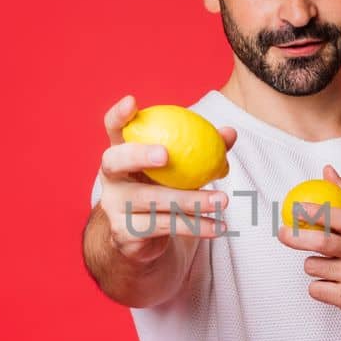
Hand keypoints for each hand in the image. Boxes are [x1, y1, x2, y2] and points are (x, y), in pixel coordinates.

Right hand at [98, 94, 235, 263]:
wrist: (143, 239)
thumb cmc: (164, 190)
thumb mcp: (180, 168)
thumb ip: (202, 148)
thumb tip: (229, 133)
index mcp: (121, 153)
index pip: (113, 128)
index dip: (118, 115)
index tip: (132, 101)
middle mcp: (111, 178)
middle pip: (115, 161)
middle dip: (138, 155)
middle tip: (166, 155)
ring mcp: (114, 207)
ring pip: (150, 200)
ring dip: (191, 200)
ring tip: (222, 200)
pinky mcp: (125, 234)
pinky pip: (163, 226)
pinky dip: (195, 226)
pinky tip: (218, 226)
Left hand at [275, 165, 340, 322]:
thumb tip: (327, 171)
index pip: (339, 218)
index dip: (314, 212)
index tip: (295, 208)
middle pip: (322, 243)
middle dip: (296, 237)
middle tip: (283, 233)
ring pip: (314, 267)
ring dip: (312, 266)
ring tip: (327, 267)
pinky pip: (316, 289)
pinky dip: (318, 287)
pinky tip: (333, 285)